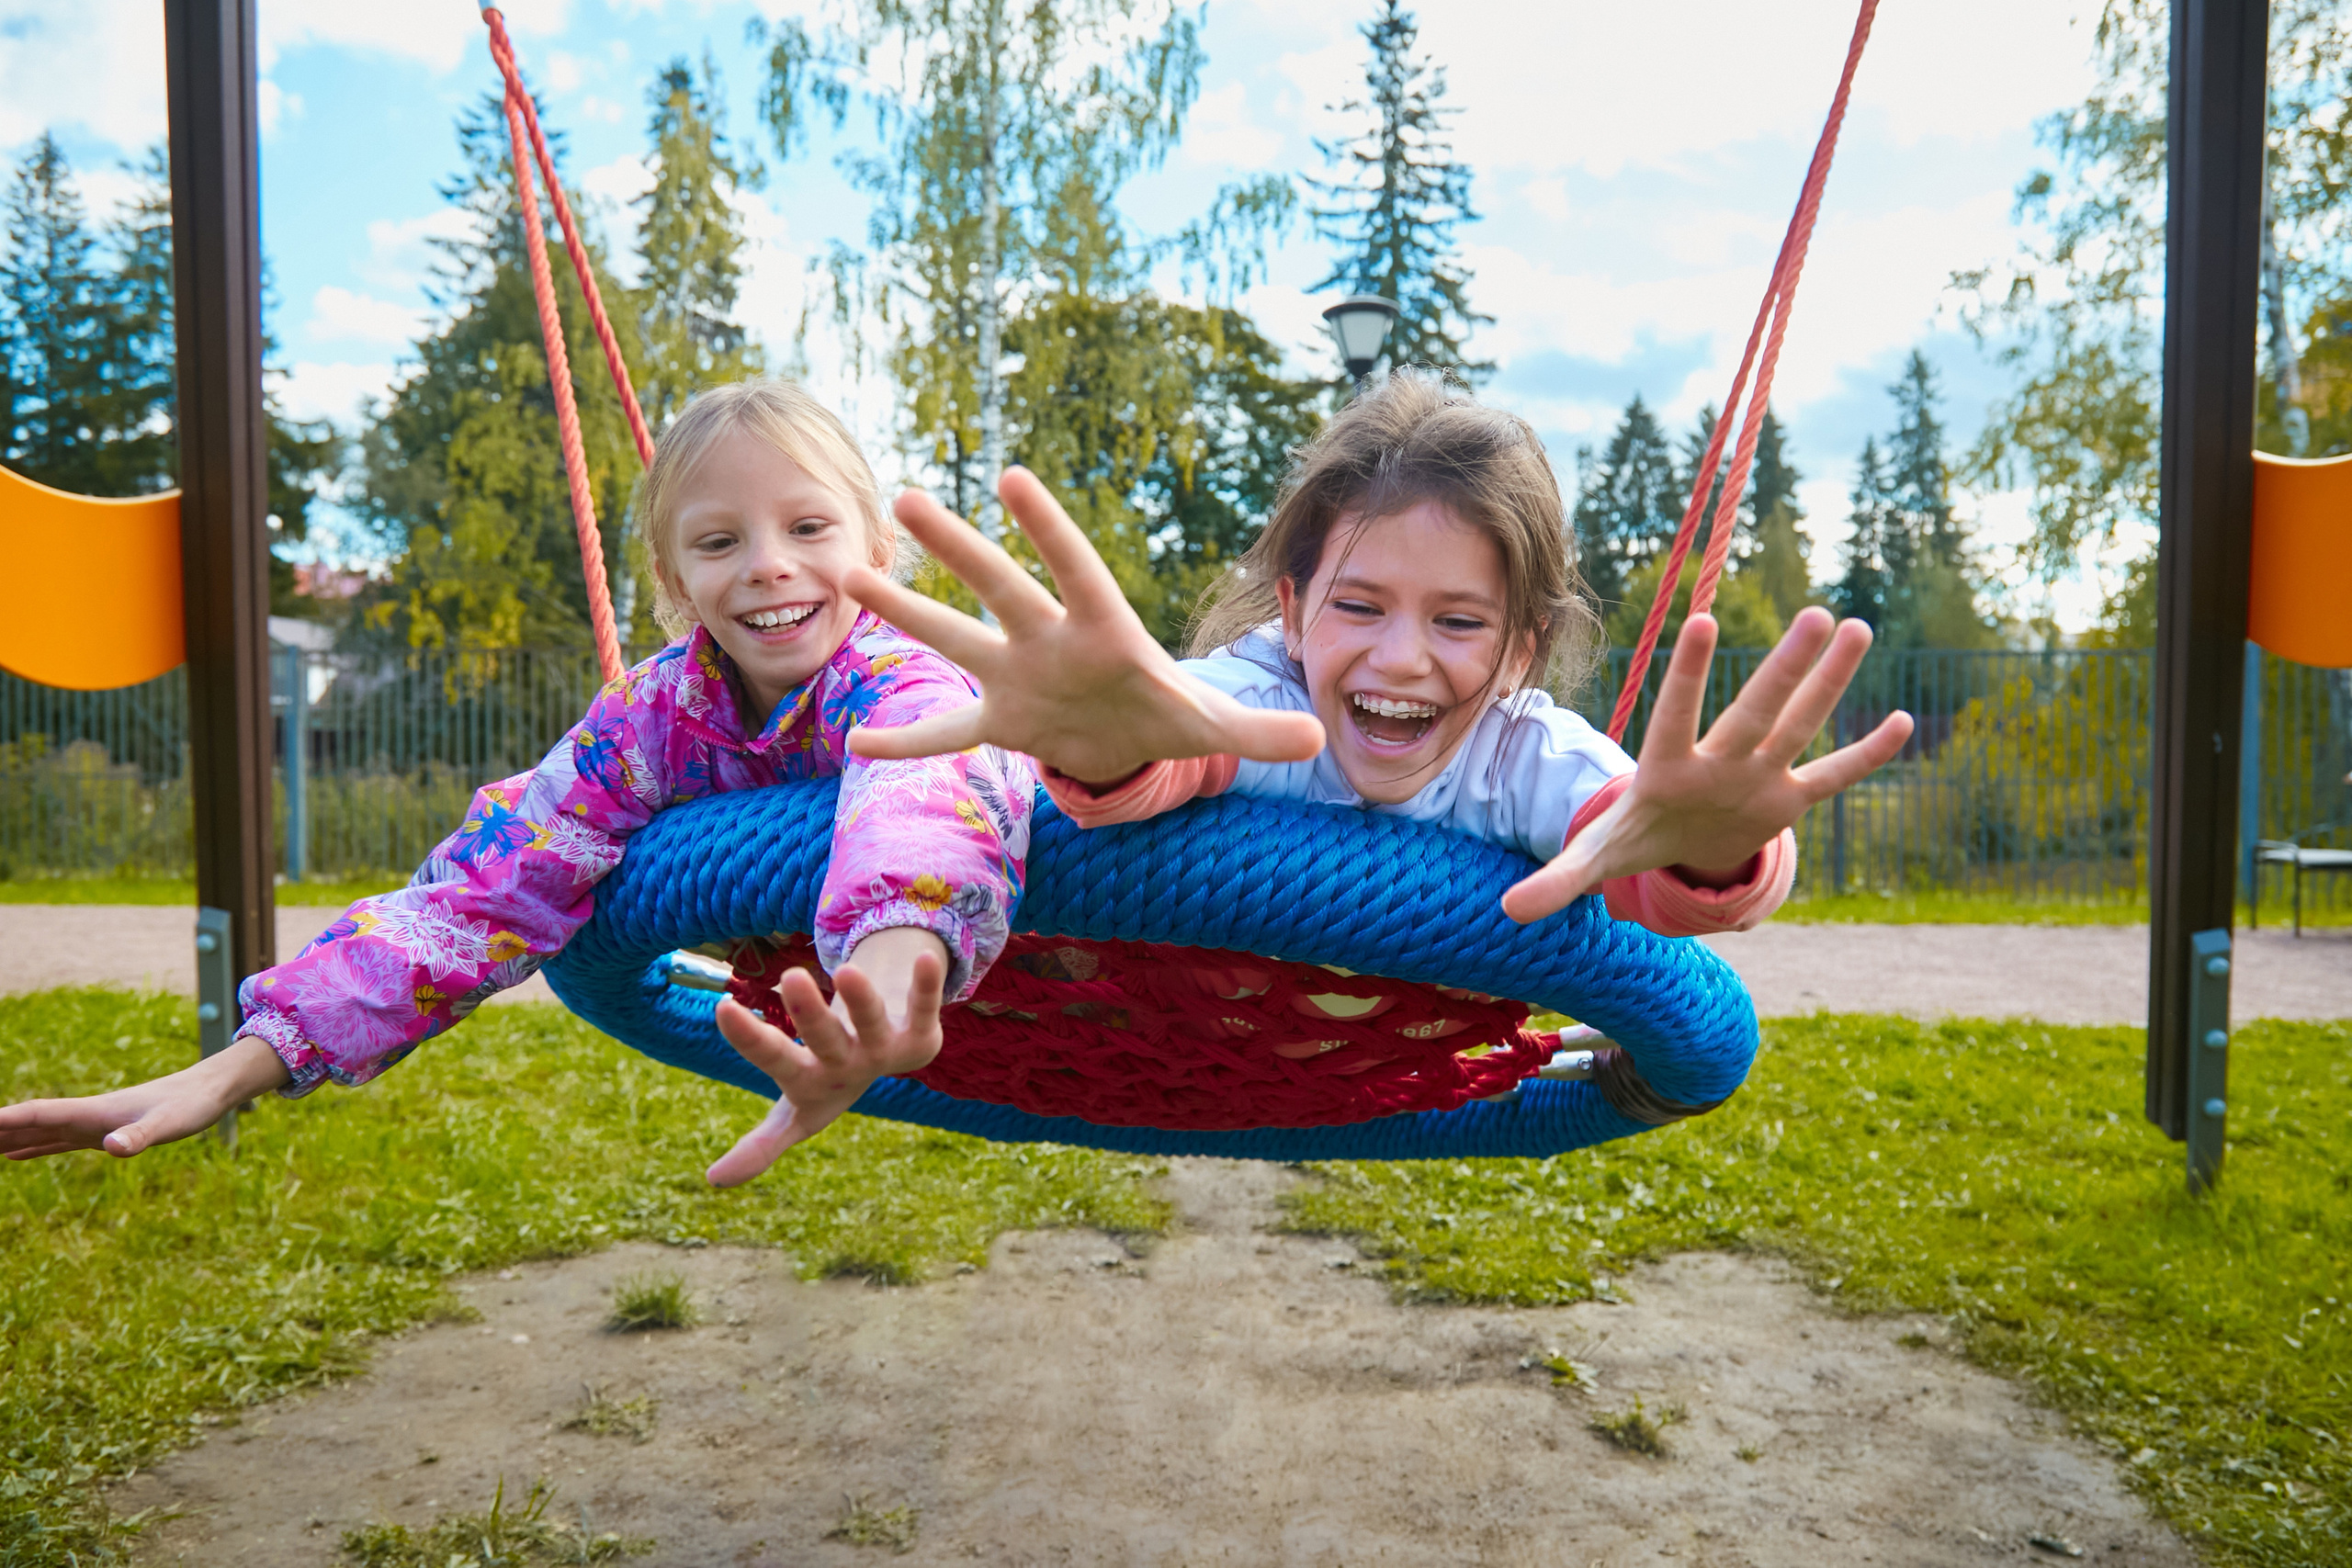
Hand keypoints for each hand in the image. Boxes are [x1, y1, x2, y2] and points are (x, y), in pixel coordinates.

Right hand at [0, 1034, 290, 1161]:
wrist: (208, 1091)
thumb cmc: (190, 1107)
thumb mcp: (167, 1124)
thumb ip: (139, 1136)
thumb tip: (112, 1148)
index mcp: (94, 1111)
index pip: (38, 1114)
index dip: (6, 1120)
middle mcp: (86, 1116)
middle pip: (29, 1123)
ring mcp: (92, 1124)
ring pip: (38, 1132)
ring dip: (6, 1139)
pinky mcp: (102, 1133)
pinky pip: (57, 1142)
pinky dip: (33, 1147)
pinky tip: (14, 1154)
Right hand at [704, 929, 948, 1186]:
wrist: (891, 1058)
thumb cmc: (829, 1078)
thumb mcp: (794, 1112)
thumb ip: (762, 1144)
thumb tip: (712, 1183)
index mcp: (810, 1080)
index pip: (775, 1060)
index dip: (750, 1040)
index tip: (722, 1007)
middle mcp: (848, 1066)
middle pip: (826, 1038)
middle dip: (810, 1013)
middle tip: (790, 978)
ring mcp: (885, 1049)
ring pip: (872, 1020)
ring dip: (862, 998)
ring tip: (846, 970)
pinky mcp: (921, 1034)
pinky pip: (925, 1007)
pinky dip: (928, 985)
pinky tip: (927, 957)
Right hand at [841, 467, 1323, 783]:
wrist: (1133, 736)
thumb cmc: (1168, 710)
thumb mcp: (1213, 725)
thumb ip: (1256, 730)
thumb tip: (1316, 734)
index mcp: (1103, 630)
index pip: (1075, 570)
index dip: (1048, 529)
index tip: (1012, 476)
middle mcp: (1048, 642)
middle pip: (998, 588)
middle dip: (956, 550)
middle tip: (906, 498)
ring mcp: (1016, 677)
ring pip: (952, 638)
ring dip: (904, 612)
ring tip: (849, 574)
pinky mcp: (999, 722)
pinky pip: (944, 732)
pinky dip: (905, 742)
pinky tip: (858, 744)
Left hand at [1501, 606, 1913, 923]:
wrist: (1671, 843)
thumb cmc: (1633, 835)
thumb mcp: (1597, 859)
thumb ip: (1558, 879)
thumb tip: (1508, 911)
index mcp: (1670, 766)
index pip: (1679, 712)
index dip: (1688, 673)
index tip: (1701, 619)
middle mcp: (1720, 760)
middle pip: (1757, 710)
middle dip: (1786, 668)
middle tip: (1816, 614)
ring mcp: (1758, 776)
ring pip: (1801, 725)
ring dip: (1829, 684)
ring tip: (1857, 627)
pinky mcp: (1786, 801)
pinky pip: (1832, 778)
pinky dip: (1865, 758)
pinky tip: (1901, 722)